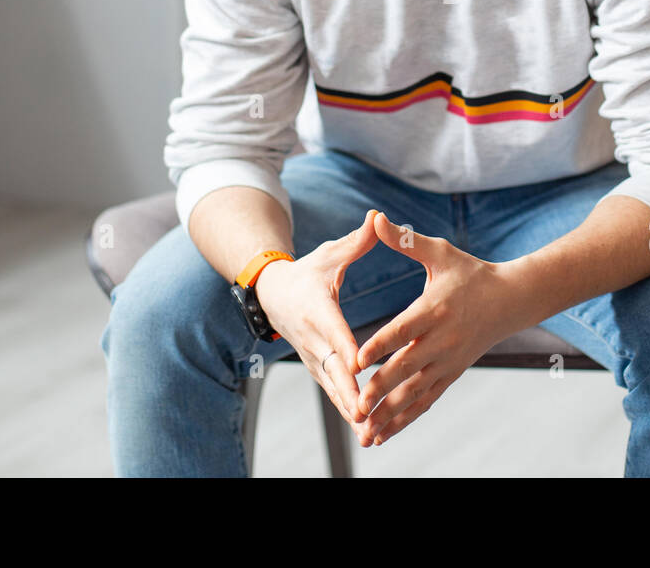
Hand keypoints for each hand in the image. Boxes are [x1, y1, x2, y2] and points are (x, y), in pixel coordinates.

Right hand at [253, 209, 380, 431]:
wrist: (272, 292)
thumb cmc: (308, 270)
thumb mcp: (330, 253)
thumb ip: (357, 241)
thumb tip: (377, 217)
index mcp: (318, 307)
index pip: (334, 329)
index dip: (347, 347)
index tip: (360, 365)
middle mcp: (312, 336)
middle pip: (332, 366)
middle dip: (349, 391)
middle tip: (366, 412)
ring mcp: (311, 354)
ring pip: (331, 385)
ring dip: (348, 408)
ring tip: (369, 431)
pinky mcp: (314, 366)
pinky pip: (331, 390)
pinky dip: (345, 408)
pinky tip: (364, 429)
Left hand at [351, 212, 526, 446]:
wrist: (511, 300)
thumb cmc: (471, 272)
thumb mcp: (440, 252)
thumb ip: (405, 240)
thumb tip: (376, 218)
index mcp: (435, 309)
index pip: (404, 329)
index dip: (380, 344)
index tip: (357, 359)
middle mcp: (442, 340)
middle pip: (407, 367)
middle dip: (380, 388)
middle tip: (356, 404)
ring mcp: (448, 362)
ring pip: (415, 392)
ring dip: (389, 413)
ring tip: (364, 432)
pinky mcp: (451, 375)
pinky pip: (425, 401)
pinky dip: (405, 419)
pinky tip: (383, 434)